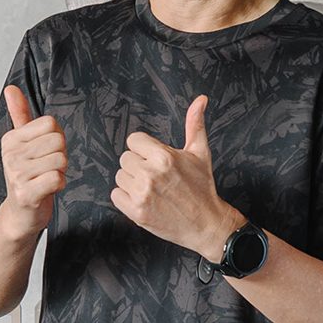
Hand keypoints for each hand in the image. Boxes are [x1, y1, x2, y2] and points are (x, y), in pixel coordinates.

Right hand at [0, 85, 66, 240]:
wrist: (20, 215)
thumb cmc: (26, 177)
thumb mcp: (22, 144)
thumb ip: (20, 115)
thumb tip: (10, 88)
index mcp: (11, 139)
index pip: (51, 124)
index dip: (56, 139)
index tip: (44, 153)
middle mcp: (11, 154)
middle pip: (58, 141)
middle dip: (60, 156)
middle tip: (46, 169)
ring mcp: (16, 174)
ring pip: (60, 160)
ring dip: (60, 172)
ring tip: (45, 180)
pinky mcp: (25, 193)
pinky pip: (57, 178)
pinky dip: (59, 185)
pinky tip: (47, 190)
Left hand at [111, 95, 236, 260]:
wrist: (206, 223)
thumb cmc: (202, 187)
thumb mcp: (200, 152)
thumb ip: (195, 124)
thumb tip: (200, 99)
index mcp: (164, 156)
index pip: (134, 140)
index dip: (144, 149)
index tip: (155, 159)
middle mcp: (151, 173)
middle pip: (125, 158)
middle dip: (138, 165)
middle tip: (156, 177)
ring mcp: (142, 194)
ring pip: (120, 176)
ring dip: (131, 182)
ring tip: (151, 189)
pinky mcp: (136, 212)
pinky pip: (116, 195)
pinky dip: (126, 198)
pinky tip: (144, 199)